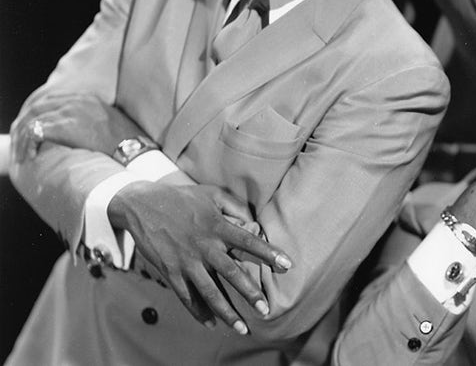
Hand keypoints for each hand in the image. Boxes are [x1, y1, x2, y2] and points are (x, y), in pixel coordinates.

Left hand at [13, 93, 145, 160]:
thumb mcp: (110, 122)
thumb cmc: (127, 142)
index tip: (32, 129)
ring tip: (22, 154)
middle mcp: (77, 100)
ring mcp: (70, 111)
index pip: (51, 99)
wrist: (134, 149)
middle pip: (38, 107)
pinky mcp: (65, 126)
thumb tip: (80, 130)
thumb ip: (93, 119)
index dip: (37, 114)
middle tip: (21, 143)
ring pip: (33, 119)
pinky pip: (35, 131)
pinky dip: (28, 144)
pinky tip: (30, 156)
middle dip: (25, 125)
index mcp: (87, 98)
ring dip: (23, 138)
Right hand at [109, 182, 292, 333]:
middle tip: (266, 310)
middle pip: (232, 273)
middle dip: (250, 293)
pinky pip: (186, 296)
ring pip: (210, 292)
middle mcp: (205, 247)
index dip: (269, 253)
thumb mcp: (212, 194)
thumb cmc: (182, 198)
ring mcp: (186, 262)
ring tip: (242, 328)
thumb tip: (253, 221)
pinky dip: (198, 312)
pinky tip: (211, 324)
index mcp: (218, 227)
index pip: (249, 241)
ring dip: (226, 312)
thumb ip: (235, 206)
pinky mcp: (170, 272)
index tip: (287, 265)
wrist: (142, 204)